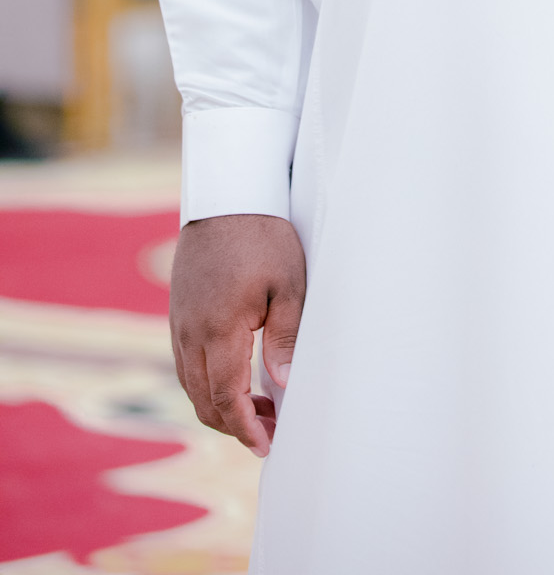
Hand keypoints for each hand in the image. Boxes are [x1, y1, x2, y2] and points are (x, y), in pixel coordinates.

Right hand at [170, 213, 306, 456]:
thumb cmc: (264, 236)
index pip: (226, 399)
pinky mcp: (178, 313)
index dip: (246, 429)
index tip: (267, 445)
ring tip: (262, 406)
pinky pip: (186, 363)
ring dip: (221, 405)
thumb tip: (287, 389)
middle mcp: (190, 333)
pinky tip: (238, 377)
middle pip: (204, 402)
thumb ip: (285, 339)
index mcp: (218, 330)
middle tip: (271, 430)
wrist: (226, 195)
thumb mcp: (288, 284)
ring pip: (191, 385)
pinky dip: (208, 382)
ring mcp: (179, 323)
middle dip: (235, 425)